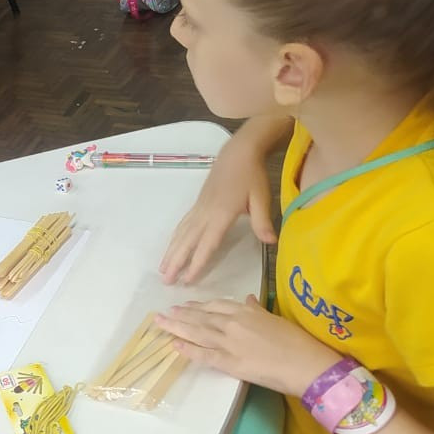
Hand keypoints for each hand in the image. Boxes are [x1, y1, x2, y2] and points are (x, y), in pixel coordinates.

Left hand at [156, 295, 338, 396]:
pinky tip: (174, 346)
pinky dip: (188, 350)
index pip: (215, 307)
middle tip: (163, 312)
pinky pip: (204, 355)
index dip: (198, 306)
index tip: (185, 306)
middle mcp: (234, 324)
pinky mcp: (230, 363)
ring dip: (176, 327)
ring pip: (197, 333)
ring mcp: (230, 343)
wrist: (308, 364)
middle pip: (201, 317)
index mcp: (246, 312)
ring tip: (161, 323)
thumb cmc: (298, 342)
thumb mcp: (276, 319)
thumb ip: (257, 309)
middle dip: (180, 314)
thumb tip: (248, 299)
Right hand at [160, 129, 276, 284]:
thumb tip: (271, 242)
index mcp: (220, 214)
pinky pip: (182, 224)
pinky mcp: (198, 204)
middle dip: (175, 262)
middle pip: (186, 242)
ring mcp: (199, 208)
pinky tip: (172, 246)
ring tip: (162, 269)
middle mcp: (205, 213)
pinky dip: (174, 238)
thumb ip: (262, 221)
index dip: (197, 263)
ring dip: (170, 252)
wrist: (238, 152)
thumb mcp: (261, 197)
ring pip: (181, 234)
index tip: (188, 279)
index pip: (207, 244)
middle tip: (165, 281)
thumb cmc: (252, 175)